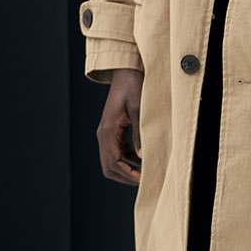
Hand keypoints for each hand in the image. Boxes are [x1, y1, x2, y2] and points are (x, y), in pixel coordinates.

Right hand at [96, 67, 143, 184]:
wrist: (126, 71)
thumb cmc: (133, 85)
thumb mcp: (139, 108)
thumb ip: (139, 133)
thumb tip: (142, 156)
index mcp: (108, 130)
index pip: (114, 162)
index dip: (128, 174)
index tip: (144, 179)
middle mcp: (104, 135)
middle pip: (110, 167)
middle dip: (126, 176)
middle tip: (146, 178)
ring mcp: (108, 134)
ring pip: (113, 161)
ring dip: (128, 169)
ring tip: (147, 169)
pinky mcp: (114, 131)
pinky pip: (119, 152)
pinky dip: (129, 159)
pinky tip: (144, 158)